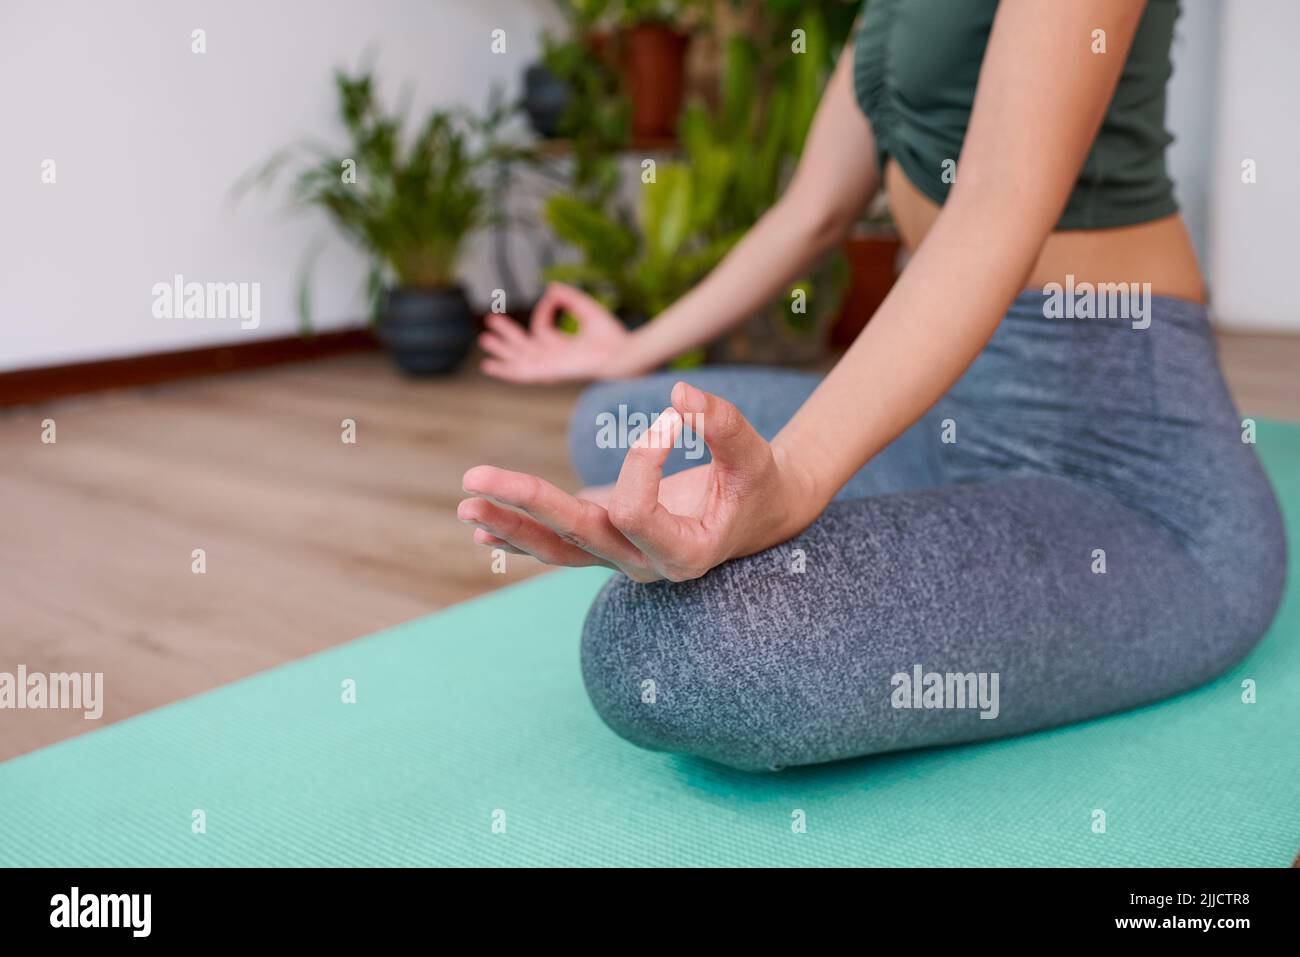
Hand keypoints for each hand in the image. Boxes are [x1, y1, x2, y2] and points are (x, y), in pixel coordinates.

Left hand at [457, 382, 818, 581]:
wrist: (760, 515)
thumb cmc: (759, 483)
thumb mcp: (754, 455)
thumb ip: (722, 425)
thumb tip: (681, 394)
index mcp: (684, 552)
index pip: (634, 508)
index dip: (643, 459)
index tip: (671, 420)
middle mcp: (645, 565)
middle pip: (575, 536)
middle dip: (526, 504)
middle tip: (474, 478)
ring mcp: (622, 559)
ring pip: (557, 549)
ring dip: (509, 526)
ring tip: (463, 507)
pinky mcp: (607, 544)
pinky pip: (559, 547)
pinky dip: (521, 537)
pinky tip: (479, 531)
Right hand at [479, 283, 635, 383]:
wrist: (621, 353)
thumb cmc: (611, 335)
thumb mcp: (586, 308)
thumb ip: (569, 297)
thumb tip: (551, 288)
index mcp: (564, 347)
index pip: (542, 329)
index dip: (543, 311)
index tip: (552, 297)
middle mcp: (555, 359)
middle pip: (524, 348)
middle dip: (507, 335)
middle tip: (490, 321)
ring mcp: (551, 367)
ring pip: (519, 360)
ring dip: (501, 351)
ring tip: (483, 340)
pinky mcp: (548, 374)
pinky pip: (522, 374)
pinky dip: (505, 370)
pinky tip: (489, 366)